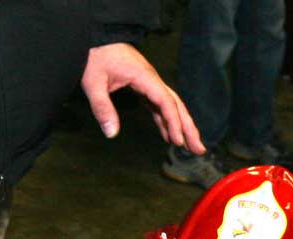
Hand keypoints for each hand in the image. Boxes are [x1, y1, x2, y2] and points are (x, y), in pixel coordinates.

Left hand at [80, 43, 203, 152]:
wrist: (94, 36)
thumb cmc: (94, 54)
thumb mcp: (93, 81)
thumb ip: (102, 107)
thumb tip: (111, 133)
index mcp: (144, 76)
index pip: (166, 101)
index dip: (174, 122)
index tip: (178, 141)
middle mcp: (151, 79)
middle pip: (176, 105)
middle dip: (189, 128)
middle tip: (199, 149)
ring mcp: (149, 83)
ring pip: (171, 106)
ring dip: (181, 126)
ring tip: (190, 147)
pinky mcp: (143, 86)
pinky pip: (159, 106)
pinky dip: (165, 121)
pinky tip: (169, 136)